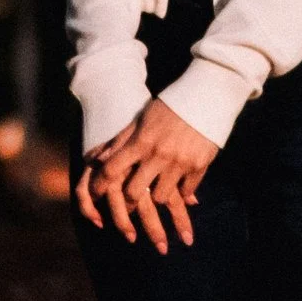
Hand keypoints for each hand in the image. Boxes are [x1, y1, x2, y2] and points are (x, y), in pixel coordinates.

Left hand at [77, 95, 218, 250]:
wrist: (207, 95)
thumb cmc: (169, 106)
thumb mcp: (142, 118)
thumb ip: (121, 140)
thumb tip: (97, 159)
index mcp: (141, 141)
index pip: (112, 170)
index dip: (99, 185)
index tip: (95, 194)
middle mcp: (159, 154)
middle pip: (134, 192)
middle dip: (128, 202)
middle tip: (128, 204)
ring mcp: (180, 162)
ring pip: (161, 197)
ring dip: (156, 197)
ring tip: (156, 195)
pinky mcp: (200, 166)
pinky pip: (187, 191)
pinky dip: (182, 192)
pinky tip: (180, 187)